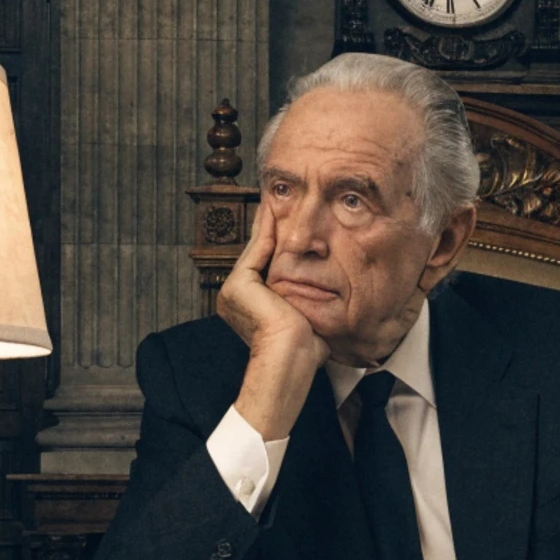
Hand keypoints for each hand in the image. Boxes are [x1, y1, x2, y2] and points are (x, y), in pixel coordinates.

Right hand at [215, 204, 327, 438]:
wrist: (292, 360)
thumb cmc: (304, 347)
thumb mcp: (305, 314)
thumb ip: (304, 296)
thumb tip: (325, 284)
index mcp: (248, 304)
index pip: (265, 265)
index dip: (277, 242)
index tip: (291, 221)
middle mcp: (236, 296)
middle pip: (259, 252)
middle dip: (273, 227)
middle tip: (283, 201)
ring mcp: (234, 290)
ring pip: (257, 248)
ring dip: (270, 223)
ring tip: (281, 199)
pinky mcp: (238, 285)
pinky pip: (258, 251)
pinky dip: (269, 231)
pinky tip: (279, 211)